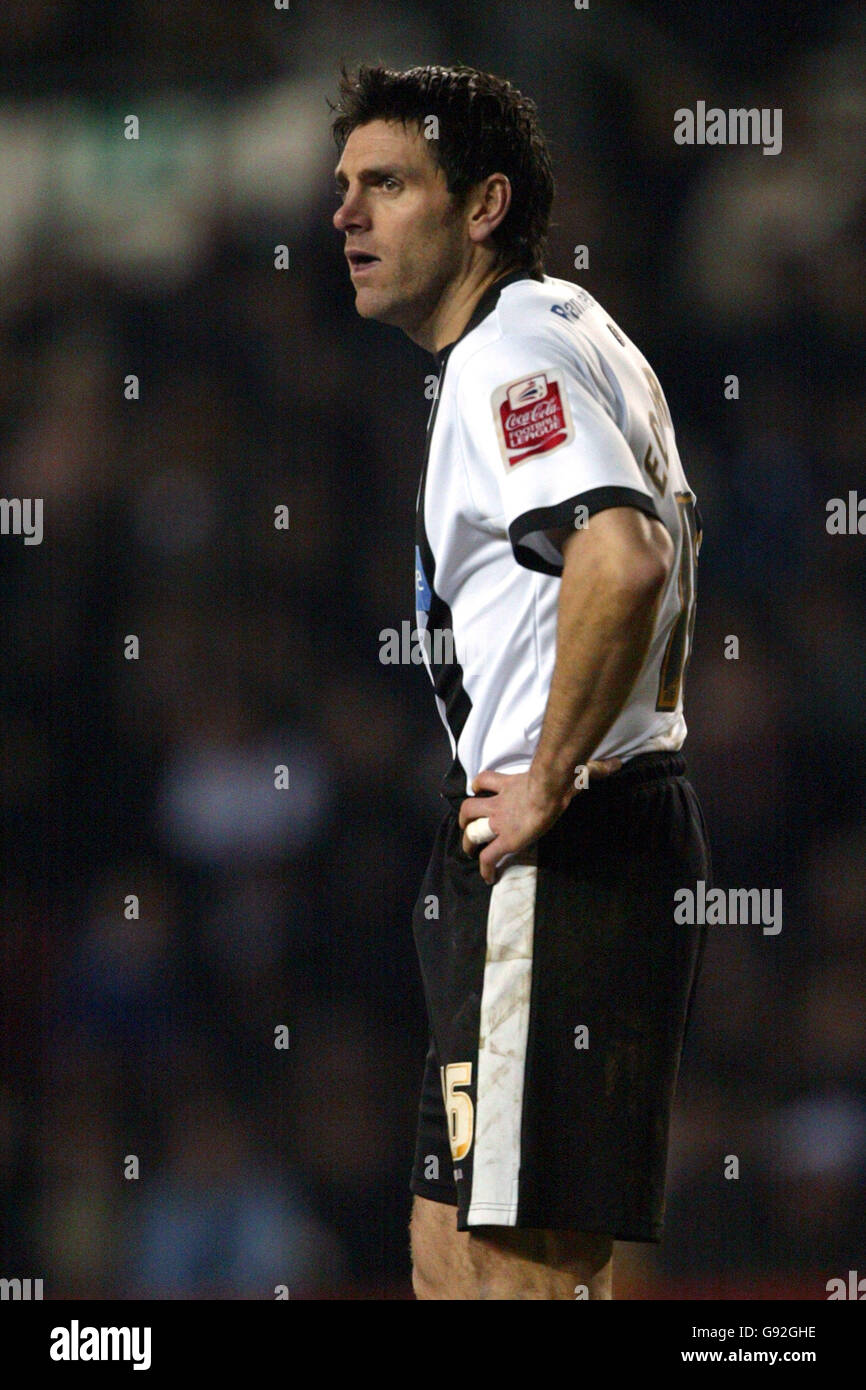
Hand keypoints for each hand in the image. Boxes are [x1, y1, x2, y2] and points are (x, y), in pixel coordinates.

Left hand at [459, 758, 621, 884]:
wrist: (549, 789)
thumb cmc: (559, 777)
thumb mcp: (570, 768)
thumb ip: (589, 767)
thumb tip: (615, 763)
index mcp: (510, 785)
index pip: (486, 779)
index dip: (479, 784)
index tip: (477, 789)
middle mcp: (499, 803)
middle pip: (469, 807)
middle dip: (464, 818)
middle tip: (465, 827)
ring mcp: (500, 822)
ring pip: (471, 830)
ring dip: (466, 840)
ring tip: (468, 851)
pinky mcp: (506, 840)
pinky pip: (488, 857)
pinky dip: (485, 868)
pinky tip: (487, 877)